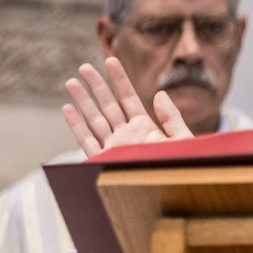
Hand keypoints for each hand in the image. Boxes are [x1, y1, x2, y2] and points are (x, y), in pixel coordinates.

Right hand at [61, 57, 191, 156]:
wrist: (176, 191)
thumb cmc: (184, 168)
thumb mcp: (183, 140)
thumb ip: (171, 117)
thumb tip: (159, 93)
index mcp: (146, 129)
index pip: (129, 99)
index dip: (120, 80)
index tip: (110, 61)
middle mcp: (127, 136)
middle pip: (108, 106)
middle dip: (96, 86)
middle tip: (84, 67)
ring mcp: (114, 148)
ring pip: (94, 120)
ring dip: (83, 101)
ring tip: (71, 82)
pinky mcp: (105, 161)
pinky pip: (88, 141)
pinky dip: (77, 125)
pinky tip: (68, 108)